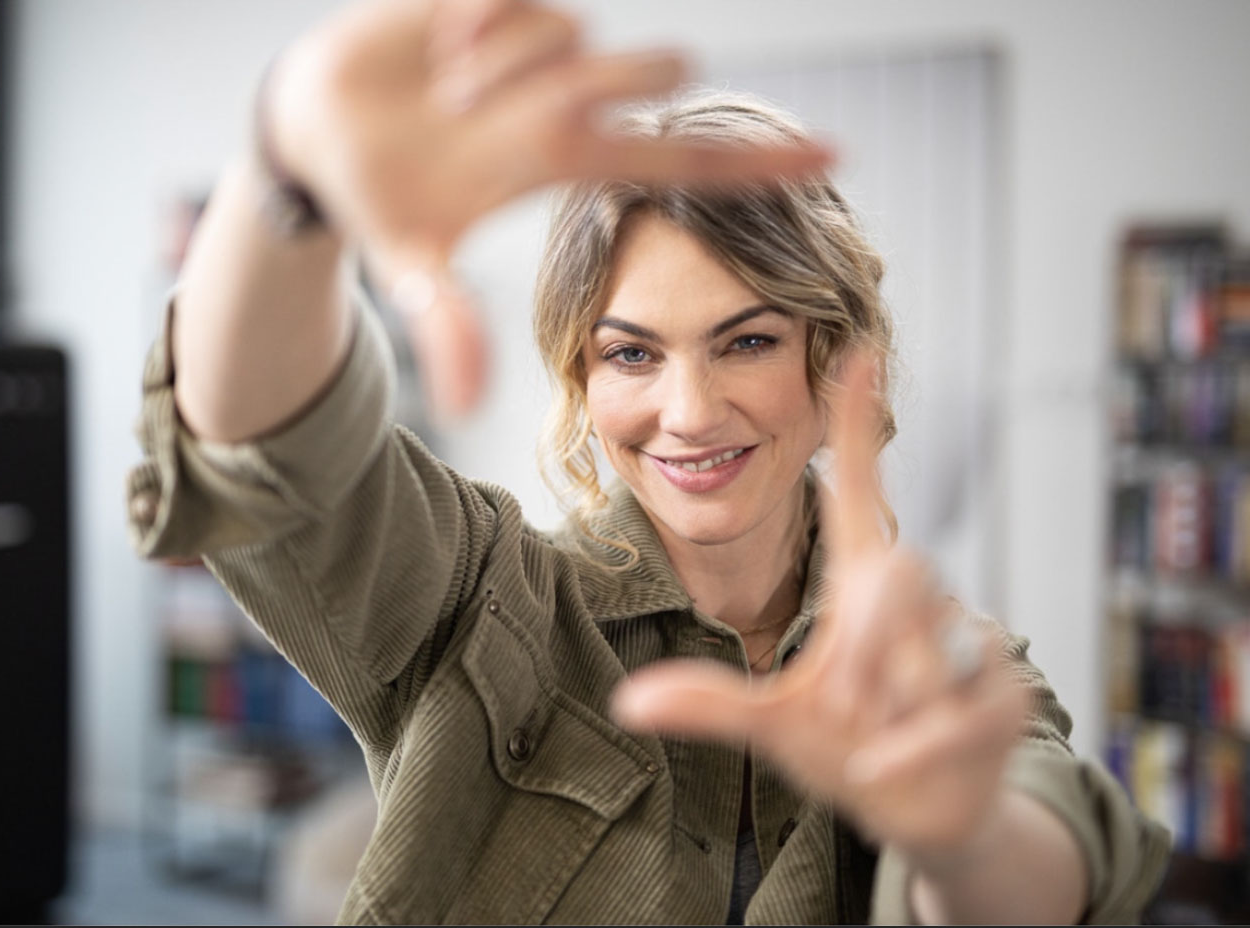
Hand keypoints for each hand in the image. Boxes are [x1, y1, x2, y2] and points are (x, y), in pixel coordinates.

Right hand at [261, 0, 832, 418]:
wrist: (314, 123)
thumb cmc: (376, 195)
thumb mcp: (408, 262)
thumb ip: (443, 324)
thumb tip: (466, 410)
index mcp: (564, 161)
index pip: (685, 164)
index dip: (756, 165)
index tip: (835, 157)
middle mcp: (565, 99)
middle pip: (647, 74)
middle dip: (598, 87)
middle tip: (502, 119)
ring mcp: (536, 47)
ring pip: (576, 34)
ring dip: (510, 68)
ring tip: (448, 96)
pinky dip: (486, 18)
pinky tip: (444, 46)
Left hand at [610, 352, 1027, 857]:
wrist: (918, 810)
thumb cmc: (846, 745)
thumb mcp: (772, 724)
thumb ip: (709, 703)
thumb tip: (626, 704)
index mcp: (860, 591)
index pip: (857, 493)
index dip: (855, 425)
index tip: (856, 350)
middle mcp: (918, 603)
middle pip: (903, 567)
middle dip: (869, 643)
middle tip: (846, 699)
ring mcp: (968, 647)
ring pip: (930, 643)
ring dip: (887, 702)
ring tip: (873, 734)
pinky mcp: (1004, 698)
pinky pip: (956, 713)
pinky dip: (911, 750)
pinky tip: (890, 766)